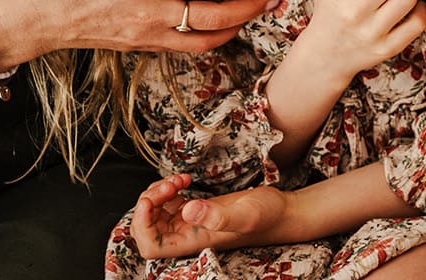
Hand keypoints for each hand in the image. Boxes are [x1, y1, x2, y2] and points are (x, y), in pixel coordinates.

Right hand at [0, 0, 277, 66]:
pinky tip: (216, 29)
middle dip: (250, 8)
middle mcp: (154, 11)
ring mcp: (149, 34)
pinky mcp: (140, 46)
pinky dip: (206, 41)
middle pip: (218, 16)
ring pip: (204, 41)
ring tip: (253, 16)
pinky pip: (183, 48)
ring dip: (234, 29)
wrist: (34, 18)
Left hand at [130, 173, 287, 258]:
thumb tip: (186, 210)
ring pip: (155, 212)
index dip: (142, 224)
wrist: (283, 211)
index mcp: (193, 242)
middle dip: (149, 203)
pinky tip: (185, 179)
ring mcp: (191, 222)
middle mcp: (187, 235)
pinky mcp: (197, 209)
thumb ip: (218, 216)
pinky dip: (169, 188)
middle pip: (147, 227)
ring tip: (180, 180)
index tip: (152, 201)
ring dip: (158, 192)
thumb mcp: (247, 214)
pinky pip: (168, 202)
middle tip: (170, 185)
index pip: (150, 245)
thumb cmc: (269, 216)